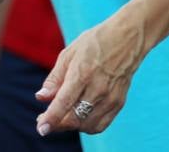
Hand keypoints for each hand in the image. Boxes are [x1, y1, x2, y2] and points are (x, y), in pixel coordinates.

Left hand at [34, 14, 145, 135]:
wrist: (127, 39)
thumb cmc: (94, 43)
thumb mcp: (68, 54)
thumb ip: (54, 79)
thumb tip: (41, 98)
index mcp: (82, 73)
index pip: (64, 103)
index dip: (51, 118)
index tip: (40, 128)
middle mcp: (98, 88)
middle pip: (75, 118)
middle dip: (57, 123)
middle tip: (44, 120)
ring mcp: (111, 98)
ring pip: (87, 125)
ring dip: (70, 125)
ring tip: (60, 117)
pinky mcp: (119, 103)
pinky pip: (100, 124)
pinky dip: (86, 126)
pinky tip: (78, 117)